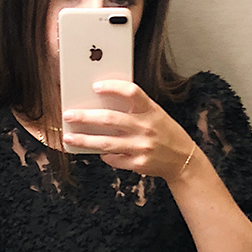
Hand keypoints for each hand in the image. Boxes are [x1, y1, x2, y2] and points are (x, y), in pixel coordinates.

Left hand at [63, 80, 195, 181]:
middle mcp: (146, 127)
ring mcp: (142, 147)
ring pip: (106, 143)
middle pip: (110, 119)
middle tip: (68, 115)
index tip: (95, 87)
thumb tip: (102, 105)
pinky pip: (114, 159)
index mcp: (150, 110)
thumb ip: (135, 109)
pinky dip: (103, 155)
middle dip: (85, 117)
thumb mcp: (155, 114)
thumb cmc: (165, 133)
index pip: (131, 92)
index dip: (112, 87)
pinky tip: (97, 152)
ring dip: (84, 140)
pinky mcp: (138, 164)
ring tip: (69, 137)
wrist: (183, 159)